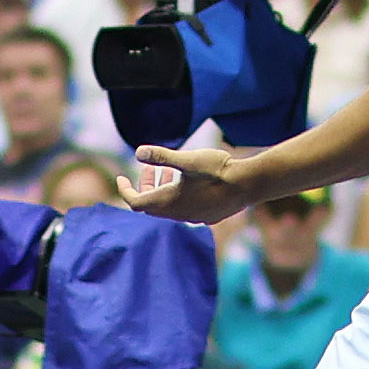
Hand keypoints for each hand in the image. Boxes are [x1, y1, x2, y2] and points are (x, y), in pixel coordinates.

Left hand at [127, 144, 257, 222]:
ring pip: (168, 207)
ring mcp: (193, 217)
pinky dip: (177, 196)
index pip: (136, 202)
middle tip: (149, 168)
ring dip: (162, 189)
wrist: (249, 185)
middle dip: (145, 186)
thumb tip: (138, 151)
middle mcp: (178, 214)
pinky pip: (184, 209)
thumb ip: (162, 156)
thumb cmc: (217, 170)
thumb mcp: (187, 159)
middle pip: (151, 205)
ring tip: (168, 171)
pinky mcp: (207, 217)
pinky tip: (189, 182)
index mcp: (169, 201)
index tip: (120, 178)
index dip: (125, 190)